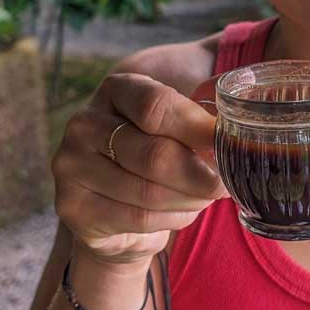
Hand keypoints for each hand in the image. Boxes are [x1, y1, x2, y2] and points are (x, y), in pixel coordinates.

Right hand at [52, 72, 225, 266]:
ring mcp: (71, 165)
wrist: (114, 209)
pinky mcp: (72, 206)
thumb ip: (199, 121)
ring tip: (206, 197)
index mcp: (115, 90)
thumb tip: (237, 131)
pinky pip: (138, 218)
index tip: (229, 144)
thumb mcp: (174, 127)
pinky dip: (173, 218)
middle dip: (200, 174)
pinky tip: (184, 212)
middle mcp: (84, 123)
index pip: (156, 106)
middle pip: (155, 154)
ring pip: (149, 191)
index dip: (197, 127)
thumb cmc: (154, 156)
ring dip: (190, 199)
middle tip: (226, 182)